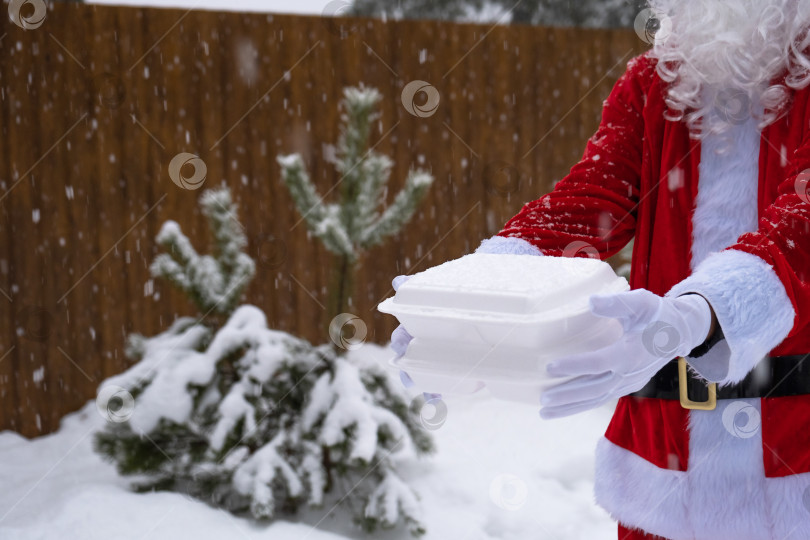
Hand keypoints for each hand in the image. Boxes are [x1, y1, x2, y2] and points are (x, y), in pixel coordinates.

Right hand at [390, 236, 541, 389]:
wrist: (496, 286)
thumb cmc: (466, 284)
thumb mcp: (447, 282)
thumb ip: (423, 285)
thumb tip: (399, 283)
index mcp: (421, 320)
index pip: (404, 333)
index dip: (400, 342)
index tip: (401, 347)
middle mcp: (430, 337)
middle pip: (412, 357)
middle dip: (408, 370)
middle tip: (410, 377)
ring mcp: (446, 349)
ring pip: (428, 370)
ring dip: (424, 385)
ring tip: (428, 395)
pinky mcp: (463, 358)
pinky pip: (451, 377)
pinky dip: (442, 389)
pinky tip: (441, 399)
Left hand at [538, 289, 712, 418]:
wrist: (680, 333)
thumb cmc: (657, 314)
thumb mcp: (641, 303)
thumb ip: (616, 303)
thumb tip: (590, 301)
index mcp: (630, 353)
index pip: (598, 363)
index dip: (574, 366)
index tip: (549, 367)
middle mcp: (629, 373)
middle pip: (594, 389)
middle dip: (568, 396)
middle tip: (543, 399)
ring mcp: (628, 383)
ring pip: (596, 399)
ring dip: (570, 407)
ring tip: (544, 412)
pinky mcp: (626, 387)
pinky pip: (600, 399)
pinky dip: (580, 405)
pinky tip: (561, 408)